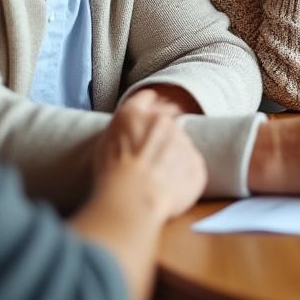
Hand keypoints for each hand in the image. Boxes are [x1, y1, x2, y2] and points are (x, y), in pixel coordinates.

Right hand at [93, 90, 206, 219]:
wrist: (131, 201)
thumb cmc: (110, 177)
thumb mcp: (103, 145)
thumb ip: (122, 131)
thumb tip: (130, 134)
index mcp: (135, 114)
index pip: (146, 98)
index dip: (147, 108)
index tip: (148, 118)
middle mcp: (162, 121)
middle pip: (168, 119)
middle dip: (162, 133)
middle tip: (151, 154)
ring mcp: (182, 141)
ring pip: (181, 145)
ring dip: (172, 156)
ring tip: (156, 178)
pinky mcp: (195, 163)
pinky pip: (190, 167)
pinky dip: (182, 176)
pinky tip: (167, 189)